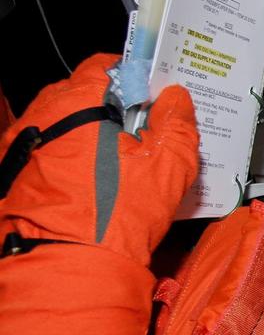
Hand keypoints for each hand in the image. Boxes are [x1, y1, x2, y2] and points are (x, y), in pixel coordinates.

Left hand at [0, 54, 199, 266]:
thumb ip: (177, 124)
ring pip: (64, 127)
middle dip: (113, 109)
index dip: (133, 77)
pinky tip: (96, 184)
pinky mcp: (15, 175)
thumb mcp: (168, 166)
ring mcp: (22, 147)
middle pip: (81, 96)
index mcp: (74, 103)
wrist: (71, 268)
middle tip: (143, 133)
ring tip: (122, 165)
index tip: (152, 95)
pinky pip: (49, 153)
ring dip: (91, 136)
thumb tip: (176, 98)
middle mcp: (40, 117)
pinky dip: (72, 159)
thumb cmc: (117, 215)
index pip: (103, 66)